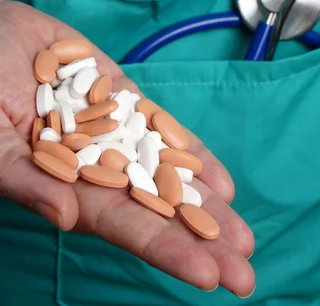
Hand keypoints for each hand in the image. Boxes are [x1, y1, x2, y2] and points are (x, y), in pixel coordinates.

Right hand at [0, 0, 254, 295]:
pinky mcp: (123, 93)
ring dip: (205, 202)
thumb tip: (66, 217)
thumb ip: (25, 179)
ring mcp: (116, 127)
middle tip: (244, 272)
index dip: (162, 247)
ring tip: (243, 236)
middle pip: (155, 204)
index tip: (207, 275)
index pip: (120, 223)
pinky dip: (190, 150)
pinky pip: (161, 124)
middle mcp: (98, 162)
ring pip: (167, 169)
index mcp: (65, 183)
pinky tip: (220, 180)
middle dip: (198, 237)